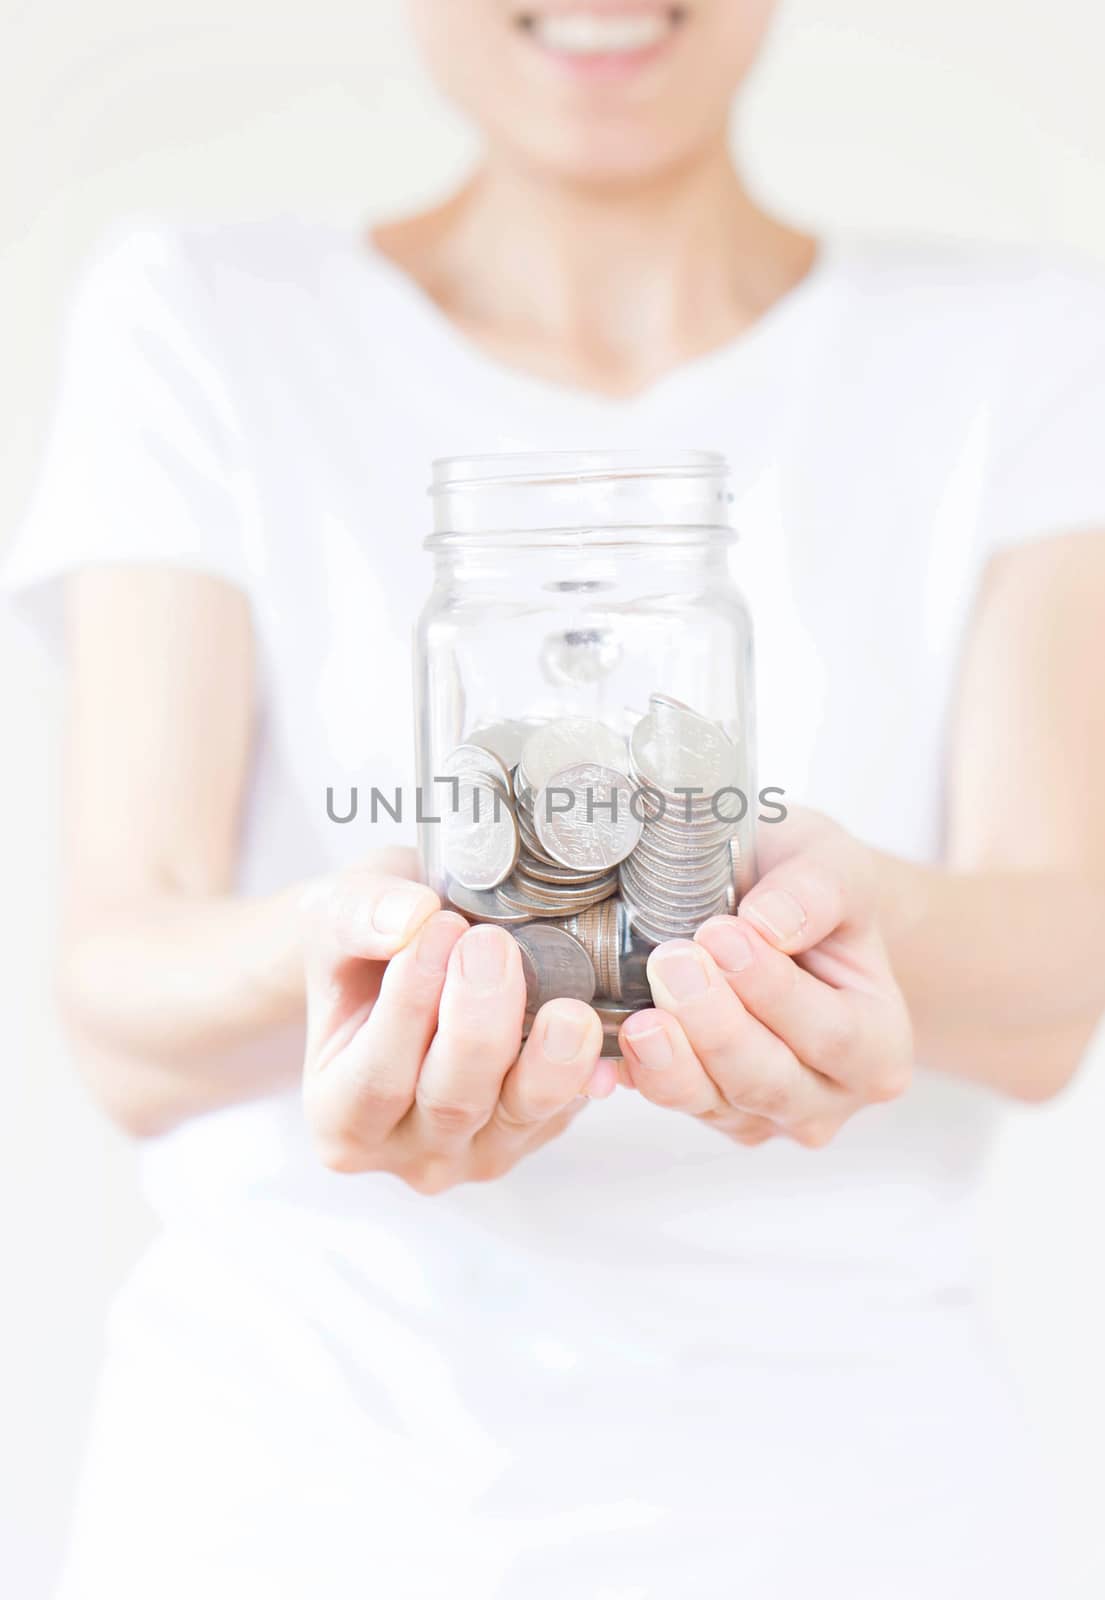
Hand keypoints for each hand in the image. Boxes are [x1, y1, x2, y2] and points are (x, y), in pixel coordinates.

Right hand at [301, 851, 613, 1190]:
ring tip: (567, 1005)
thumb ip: (360, 915)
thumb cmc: (361, 948)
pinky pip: (568, 1105)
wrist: (400, 958)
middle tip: (493, 945)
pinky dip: (587, 1067)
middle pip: (452, 1102)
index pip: (376, 1078)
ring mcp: (479, 1149)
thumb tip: (409, 918)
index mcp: (339, 1116)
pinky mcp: (538, 1131)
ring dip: (548, 1060)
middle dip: (478, 1024)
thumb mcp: (337, 915)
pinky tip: (604, 1026)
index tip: (438, 931)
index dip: (409, 1007)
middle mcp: (407, 1149)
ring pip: (520, 1112)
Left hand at [617, 811, 912, 1147]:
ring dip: (674, 1060)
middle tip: (672, 962)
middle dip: (717, 1025)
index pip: (832, 1034)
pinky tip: (610, 1048)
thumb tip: (770, 923)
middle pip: (771, 1081)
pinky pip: (668, 1101)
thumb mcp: (830, 863)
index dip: (774, 991)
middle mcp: (828, 1095)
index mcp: (879, 1045)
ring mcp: (763, 1112)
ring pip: (714, 1102)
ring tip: (641, 1014)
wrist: (773, 906)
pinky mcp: (706, 1109)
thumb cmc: (810, 888)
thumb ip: (816, 889)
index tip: (723, 935)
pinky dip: (637, 1074)